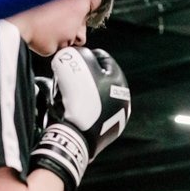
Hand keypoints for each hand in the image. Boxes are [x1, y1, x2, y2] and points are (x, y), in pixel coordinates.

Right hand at [30, 47, 130, 190]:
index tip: (70, 59)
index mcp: (119, 80)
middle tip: (66, 76)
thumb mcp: (75, 66)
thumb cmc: (78, 98)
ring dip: (81, 92)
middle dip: (82, 75)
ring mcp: (117, 117)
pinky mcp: (108, 131)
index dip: (84, 55)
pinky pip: (94, 113)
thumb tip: (74, 54)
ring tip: (66, 94)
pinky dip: (83, 110)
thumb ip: (76, 54)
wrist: (76, 136)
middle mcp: (122, 98)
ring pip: (96, 96)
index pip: (102, 57)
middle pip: (99, 78)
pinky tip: (71, 111)